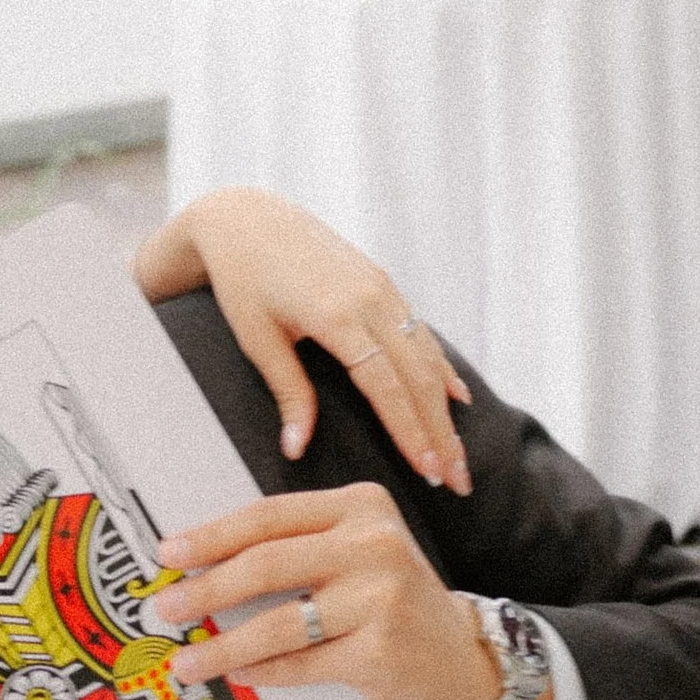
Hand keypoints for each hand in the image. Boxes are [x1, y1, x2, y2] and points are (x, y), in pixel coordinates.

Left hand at [132, 189, 472, 491]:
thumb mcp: (256, 338)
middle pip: (419, 378)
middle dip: (440, 433)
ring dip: (445, 410)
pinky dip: (440, 369)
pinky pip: (421, 333)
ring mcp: (382, 289)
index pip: (387, 386)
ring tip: (457, 455)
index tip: (428, 471)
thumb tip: (297, 448)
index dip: (410, 432)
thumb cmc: (241, 280)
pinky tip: (456, 399)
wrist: (245, 219)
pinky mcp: (383, 283)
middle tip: (457, 481)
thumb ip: (286, 391)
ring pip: (427, 358)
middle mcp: (371, 300)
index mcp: (337, 316)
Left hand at [156, 487, 510, 699]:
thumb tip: (203, 564)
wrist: (460, 652)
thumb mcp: (354, 550)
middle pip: (267, 564)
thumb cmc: (392, 599)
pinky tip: (239, 674)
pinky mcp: (381, 651)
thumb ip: (294, 547)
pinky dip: (262, 670)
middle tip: (168, 606)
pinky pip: (301, 662)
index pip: (269, 516)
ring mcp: (382, 598)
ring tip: (189, 659)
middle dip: (206, 589)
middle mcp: (374, 545)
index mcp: (360, 507)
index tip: (170, 553)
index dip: (212, 536)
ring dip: (223, 645)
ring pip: (279, 622)